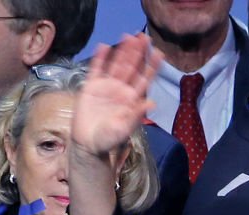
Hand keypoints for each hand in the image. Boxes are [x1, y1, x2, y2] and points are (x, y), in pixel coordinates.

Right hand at [73, 33, 162, 158]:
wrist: (88, 144)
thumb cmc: (109, 140)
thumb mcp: (124, 129)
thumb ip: (136, 115)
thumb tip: (152, 103)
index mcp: (132, 100)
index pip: (145, 79)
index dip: (152, 66)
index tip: (160, 53)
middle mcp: (121, 90)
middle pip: (131, 68)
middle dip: (138, 53)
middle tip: (144, 37)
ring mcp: (106, 87)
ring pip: (116, 65)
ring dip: (122, 52)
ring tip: (129, 36)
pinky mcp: (91, 87)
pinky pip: (97, 70)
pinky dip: (100, 58)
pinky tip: (104, 46)